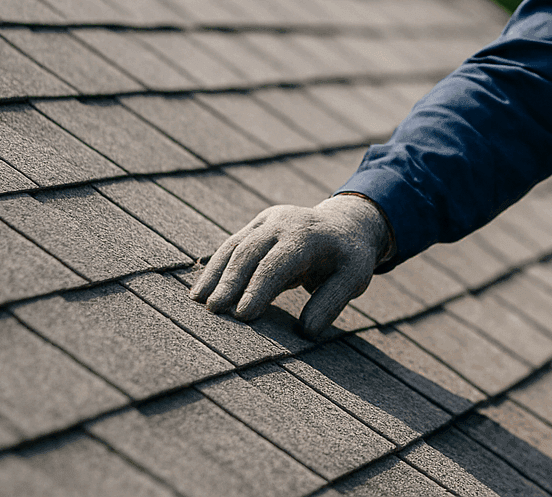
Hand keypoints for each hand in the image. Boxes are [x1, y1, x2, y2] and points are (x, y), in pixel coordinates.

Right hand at [188, 194, 390, 336]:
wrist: (346, 224)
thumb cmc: (349, 258)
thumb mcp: (353, 278)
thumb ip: (330, 302)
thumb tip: (305, 332)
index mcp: (309, 235)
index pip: (278, 263)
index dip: (258, 289)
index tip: (242, 315)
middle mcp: (285, 222)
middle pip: (249, 252)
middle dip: (229, 281)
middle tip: (213, 310)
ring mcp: (268, 220)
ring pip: (235, 246)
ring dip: (215, 273)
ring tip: (198, 301)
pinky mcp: (257, 225)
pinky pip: (232, 245)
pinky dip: (216, 266)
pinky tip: (202, 288)